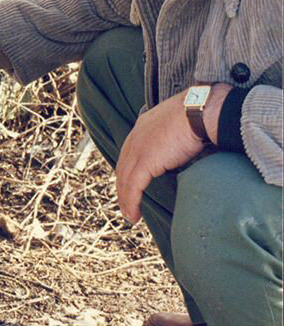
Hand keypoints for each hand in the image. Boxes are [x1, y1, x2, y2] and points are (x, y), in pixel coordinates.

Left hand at [113, 84, 230, 222]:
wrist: (202, 110)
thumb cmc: (202, 115)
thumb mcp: (182, 124)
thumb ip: (176, 137)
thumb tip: (186, 148)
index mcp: (144, 125)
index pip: (131, 151)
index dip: (129, 169)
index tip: (132, 183)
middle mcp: (136, 136)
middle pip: (124, 167)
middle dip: (124, 187)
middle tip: (127, 203)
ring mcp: (139, 149)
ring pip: (125, 179)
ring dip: (126, 199)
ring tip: (131, 214)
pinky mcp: (145, 162)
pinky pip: (133, 186)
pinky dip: (131, 202)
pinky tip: (133, 214)